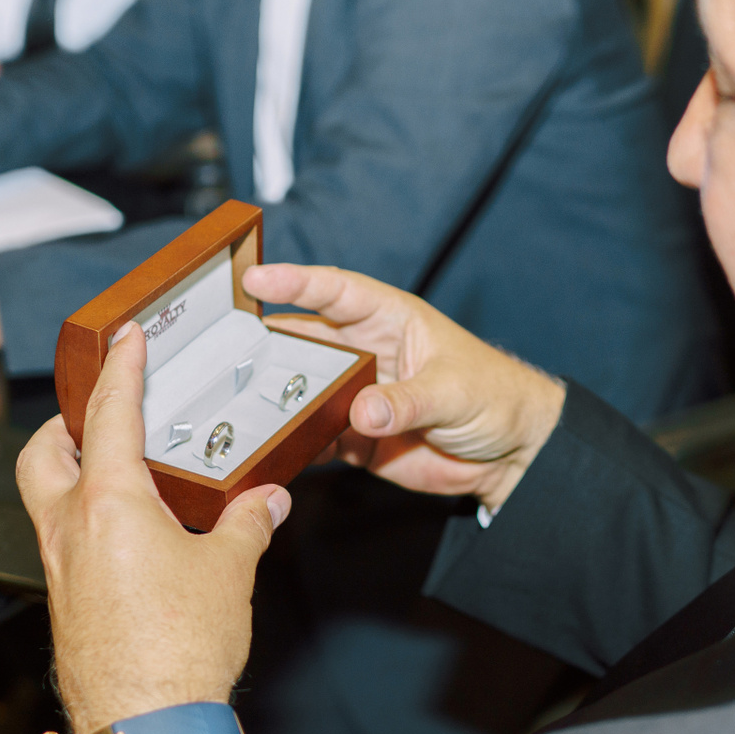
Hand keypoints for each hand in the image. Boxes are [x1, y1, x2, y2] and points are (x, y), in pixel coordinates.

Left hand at [17, 323, 291, 733]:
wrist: (147, 725)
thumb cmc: (181, 647)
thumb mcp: (230, 570)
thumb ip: (248, 523)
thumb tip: (269, 501)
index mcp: (108, 502)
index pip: (107, 415)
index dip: (120, 370)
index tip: (126, 340)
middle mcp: (68, 529)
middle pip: (40, 455)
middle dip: (62, 426)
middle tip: (94, 414)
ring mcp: (59, 570)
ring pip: (46, 502)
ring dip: (72, 475)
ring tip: (119, 473)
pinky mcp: (65, 605)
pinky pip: (64, 545)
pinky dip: (87, 523)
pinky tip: (130, 538)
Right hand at [245, 265, 564, 511]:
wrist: (511, 455)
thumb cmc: (496, 398)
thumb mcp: (454, 391)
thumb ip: (407, 401)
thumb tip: (363, 411)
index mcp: (390, 320)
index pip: (334, 292)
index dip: (294, 282)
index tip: (255, 278)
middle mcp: (365, 353)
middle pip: (302, 339)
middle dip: (264, 340)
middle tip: (222, 348)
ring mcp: (356, 395)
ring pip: (301, 390)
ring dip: (272, 397)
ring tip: (236, 402)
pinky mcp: (355, 437)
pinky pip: (314, 437)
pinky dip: (293, 443)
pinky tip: (270, 447)